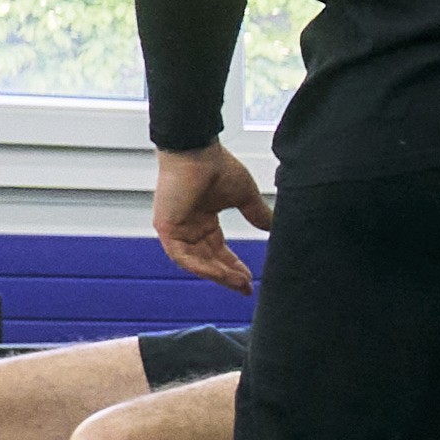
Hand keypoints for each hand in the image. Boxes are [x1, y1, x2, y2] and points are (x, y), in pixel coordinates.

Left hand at [152, 144, 265, 289]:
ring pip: (196, 262)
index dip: (234, 266)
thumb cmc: (215, 166)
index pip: (218, 250)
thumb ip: (257, 213)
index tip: (250, 279)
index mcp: (202, 220)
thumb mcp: (244, 196)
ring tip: (239, 284)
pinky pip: (183, 256)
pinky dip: (203, 267)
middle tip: (246, 288)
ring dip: (218, 274)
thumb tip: (272, 227)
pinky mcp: (166, 228)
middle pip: (208, 260)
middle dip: (228, 275)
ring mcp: (175, 229)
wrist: (196, 152)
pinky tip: (221, 274)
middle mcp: (188, 227)